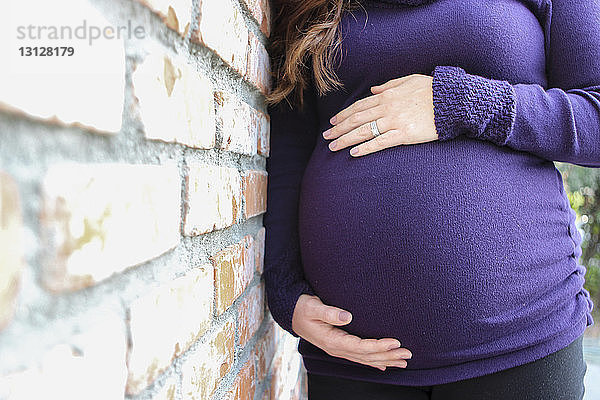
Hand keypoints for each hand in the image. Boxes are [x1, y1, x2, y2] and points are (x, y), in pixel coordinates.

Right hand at [292, 294, 412, 370]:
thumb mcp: (312, 306)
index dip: (379, 345)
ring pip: (365, 359)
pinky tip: (385, 365)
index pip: (361, 347)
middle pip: (367, 356)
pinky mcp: (340, 347)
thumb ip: (330, 312)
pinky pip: (359, 358)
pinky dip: (374, 362)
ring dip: (385, 360)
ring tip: (403, 361)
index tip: (395, 342)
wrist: (291, 314)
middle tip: (408, 354)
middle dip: (388, 355)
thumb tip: (348, 316)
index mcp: (332, 341)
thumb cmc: (302, 308)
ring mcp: (338, 350)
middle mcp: (337, 349)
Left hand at [322, 74, 437, 156]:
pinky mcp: (404, 134)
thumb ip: (389, 85)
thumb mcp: (409, 80)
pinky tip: (354, 153)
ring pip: (364, 131)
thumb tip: (373, 90)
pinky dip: (365, 148)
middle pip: (357, 119)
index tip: (333, 122)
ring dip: (346, 140)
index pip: (359, 106)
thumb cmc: (432, 90)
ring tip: (334, 147)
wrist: (453, 100)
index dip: (344, 115)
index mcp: (387, 95)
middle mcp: (387, 108)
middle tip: (326, 137)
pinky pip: (380, 142)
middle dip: (339, 129)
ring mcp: (394, 121)